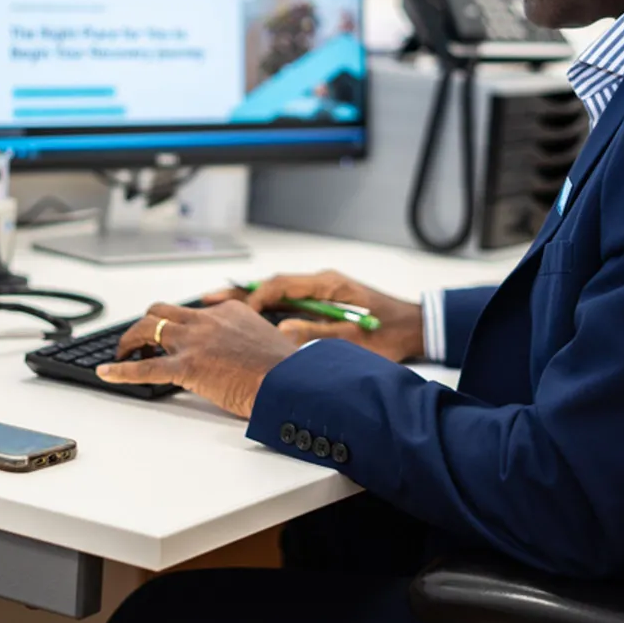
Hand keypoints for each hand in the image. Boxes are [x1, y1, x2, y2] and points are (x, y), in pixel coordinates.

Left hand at [96, 300, 296, 418]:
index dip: (179, 326)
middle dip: (147, 325)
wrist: (290, 382)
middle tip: (140, 342)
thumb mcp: (268, 340)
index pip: (192, 311)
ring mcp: (195, 341)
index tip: (174, 338)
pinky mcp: (187, 367)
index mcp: (228, 311)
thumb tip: (245, 350)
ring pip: (149, 327)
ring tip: (123, 354)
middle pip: (163, 311)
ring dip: (131, 340)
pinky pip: (145, 368)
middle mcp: (207, 320)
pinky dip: (121, 370)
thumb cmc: (285, 369)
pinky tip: (107, 372)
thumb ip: (249, 337)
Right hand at [204, 270, 422, 361]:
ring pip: (275, 293)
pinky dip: (263, 309)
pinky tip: (245, 319)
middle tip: (208, 299)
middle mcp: (319, 283)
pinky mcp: (320, 303)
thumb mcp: (354, 339)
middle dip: (239, 293)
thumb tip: (281, 333)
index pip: (280, 284)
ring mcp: (318, 293)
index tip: (235, 313)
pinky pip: (284, 303)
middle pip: (271, 285)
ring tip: (216, 307)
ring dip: (247, 300)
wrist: (415, 327)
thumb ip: (317, 334)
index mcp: (326, 284)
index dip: (255, 298)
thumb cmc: (390, 332)